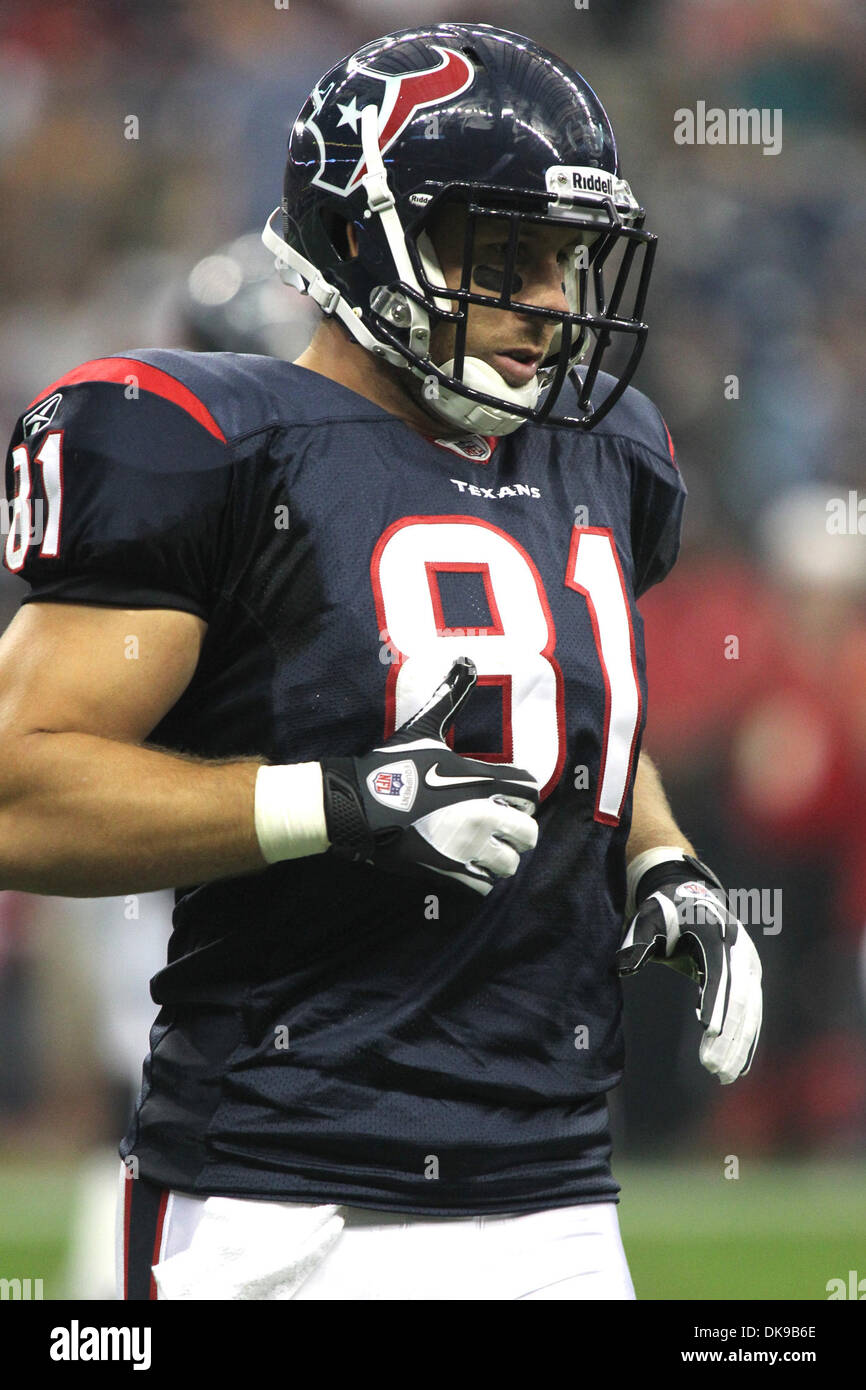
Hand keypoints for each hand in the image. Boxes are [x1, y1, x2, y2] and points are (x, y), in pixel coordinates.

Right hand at [321, 657, 539, 894]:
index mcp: (480, 780)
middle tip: (498, 828)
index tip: (506, 797)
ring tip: (482, 850)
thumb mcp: (423, 728)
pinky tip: (465, 866)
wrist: (356, 806)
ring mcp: (467, 847)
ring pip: (509, 864)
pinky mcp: (449, 872)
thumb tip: (466, 660)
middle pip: (529, 834)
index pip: (531, 792)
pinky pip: (484, 885)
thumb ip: (449, 698)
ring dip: (499, 858)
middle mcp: (482, 815)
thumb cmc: (390, 766)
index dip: (522, 795)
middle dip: (516, 831)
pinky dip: (480, 878)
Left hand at [616, 853, 761, 1083]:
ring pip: (749, 1010)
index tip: (708, 1032)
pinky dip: (747, 1038)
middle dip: (728, 1035)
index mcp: (714, 935)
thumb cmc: (664, 911)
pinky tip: (739, 1065)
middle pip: (738, 998)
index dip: (715, 1003)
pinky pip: (752, 1012)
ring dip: (739, 1044)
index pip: (717, 975)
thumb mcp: (648, 919)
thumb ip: (639, 940)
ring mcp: (748, 964)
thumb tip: (625, 963)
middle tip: (714, 1067)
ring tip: (725, 1075)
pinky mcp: (750, 977)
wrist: (690, 894)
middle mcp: (738, 950)